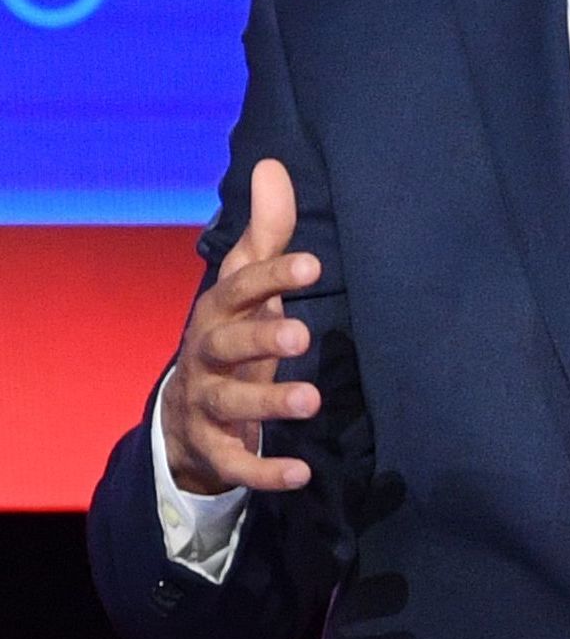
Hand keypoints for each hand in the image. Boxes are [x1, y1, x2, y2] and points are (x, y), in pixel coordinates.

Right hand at [161, 159, 320, 497]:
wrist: (188, 409)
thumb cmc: (233, 332)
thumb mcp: (247, 284)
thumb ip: (267, 232)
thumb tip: (272, 164)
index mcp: (217, 312)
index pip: (239, 288)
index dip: (272, 275)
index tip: (312, 264)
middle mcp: (206, 354)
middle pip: (227, 344)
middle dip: (262, 338)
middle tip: (303, 333)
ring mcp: (206, 402)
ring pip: (231, 402)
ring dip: (269, 401)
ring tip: (312, 400)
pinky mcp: (214, 448)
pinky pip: (235, 462)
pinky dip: (265, 471)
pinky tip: (301, 474)